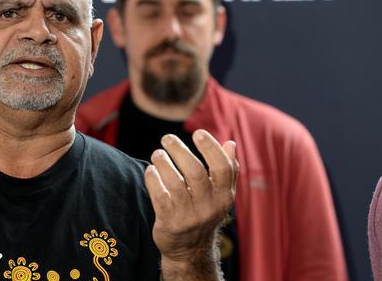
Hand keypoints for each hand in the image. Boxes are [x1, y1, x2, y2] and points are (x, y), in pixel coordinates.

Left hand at [144, 130, 237, 279]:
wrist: (189, 249)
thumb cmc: (203, 210)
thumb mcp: (219, 194)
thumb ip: (226, 170)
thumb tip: (230, 143)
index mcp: (224, 196)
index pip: (223, 169)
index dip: (211, 148)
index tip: (198, 133)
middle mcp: (209, 206)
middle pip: (196, 172)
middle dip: (180, 151)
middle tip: (167, 138)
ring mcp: (189, 216)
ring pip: (175, 183)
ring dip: (163, 163)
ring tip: (157, 153)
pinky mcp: (170, 223)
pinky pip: (160, 196)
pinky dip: (153, 180)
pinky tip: (151, 170)